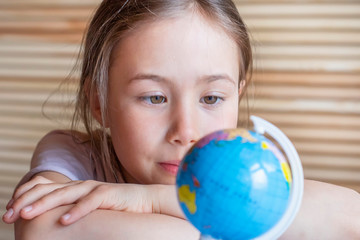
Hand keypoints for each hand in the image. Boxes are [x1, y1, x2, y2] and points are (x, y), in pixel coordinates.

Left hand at [3, 175, 155, 224]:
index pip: (43, 187)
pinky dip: (77, 211)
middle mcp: (80, 185)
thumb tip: (51, 221)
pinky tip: (64, 220)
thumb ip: (70, 209)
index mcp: (73, 188)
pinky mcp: (109, 194)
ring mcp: (94, 188)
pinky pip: (91, 202)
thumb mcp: (88, 207)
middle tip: (8, 215)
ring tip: (27, 215)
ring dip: (45, 204)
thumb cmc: (114, 206)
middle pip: (49, 189)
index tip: (8, 211)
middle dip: (26, 201)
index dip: (24, 196)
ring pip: (65, 194)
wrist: (143, 200)